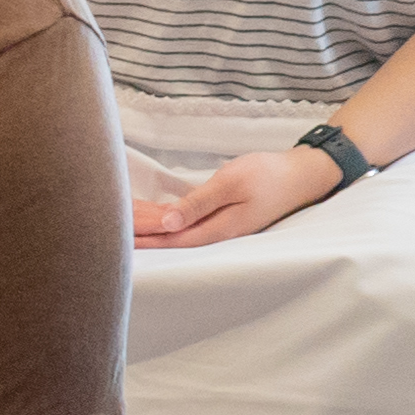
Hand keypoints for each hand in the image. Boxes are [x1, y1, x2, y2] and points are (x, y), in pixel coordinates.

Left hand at [132, 144, 347, 248]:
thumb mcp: (231, 183)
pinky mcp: (225, 214)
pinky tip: (155, 215)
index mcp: (219, 229)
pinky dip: (169, 217)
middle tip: (110, 236)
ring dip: (154, 229)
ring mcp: (223, 225)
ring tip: (125, 227)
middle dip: (143, 237)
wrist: (304, 173)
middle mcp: (218, 233)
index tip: (117, 241)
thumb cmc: (269, 174)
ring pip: (180, 230)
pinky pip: (190, 219)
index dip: (144, 240)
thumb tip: (167, 223)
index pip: (171, 240)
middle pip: (172, 239)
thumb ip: (198, 204)